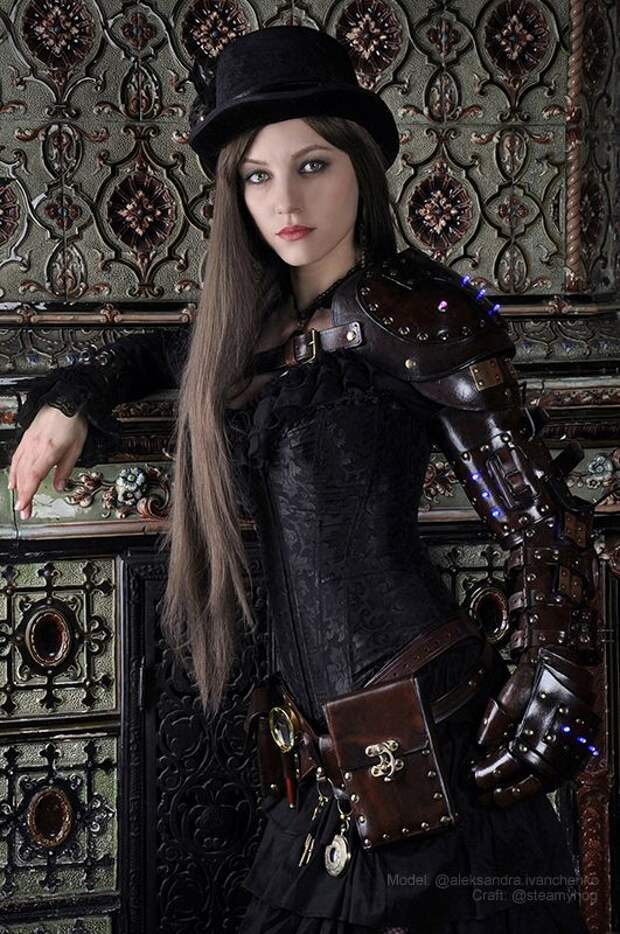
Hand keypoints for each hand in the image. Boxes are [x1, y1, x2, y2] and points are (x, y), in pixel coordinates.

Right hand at [8, 404, 88, 518]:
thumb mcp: (76, 450)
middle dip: (23, 496)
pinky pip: (16, 457)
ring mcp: (28, 443)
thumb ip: (65, 470)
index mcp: (47, 452)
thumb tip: (60, 486)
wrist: (66, 401)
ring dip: (17, 485)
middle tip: (23, 510)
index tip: (24, 507)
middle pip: (24, 476)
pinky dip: (13, 470)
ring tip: (18, 498)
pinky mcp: (26, 438)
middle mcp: (34, 448)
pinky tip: (13, 477)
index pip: (34, 478)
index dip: (27, 495)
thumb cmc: (72, 422)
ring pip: (18, 468)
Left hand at [467, 645, 600, 806]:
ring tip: (502, 799)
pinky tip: (528, 790)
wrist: (560, 666)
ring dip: (522, 792)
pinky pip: (559, 774)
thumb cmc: (531, 680)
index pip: (510, 761)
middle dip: (505, 790)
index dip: (493, 772)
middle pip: (527, 776)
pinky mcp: (576, 749)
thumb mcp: (509, 696)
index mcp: (534, 729)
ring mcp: (567, 748)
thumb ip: (495, 722)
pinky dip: (541, 785)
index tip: (477, 780)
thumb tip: (481, 746)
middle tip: (485, 798)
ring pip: (544, 780)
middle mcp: (552, 742)